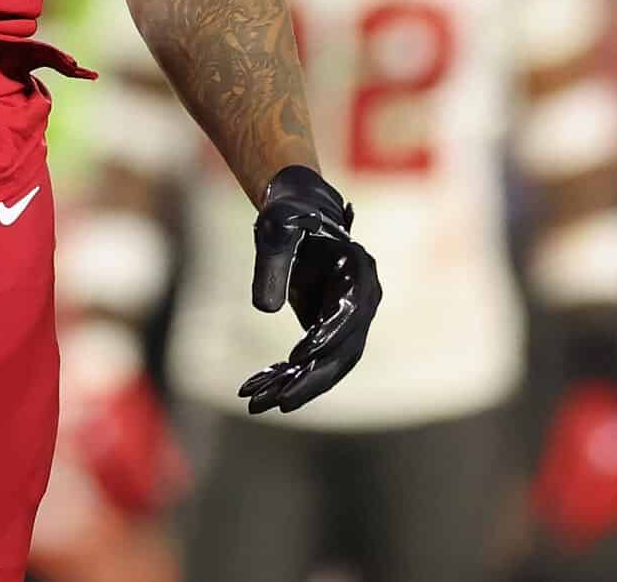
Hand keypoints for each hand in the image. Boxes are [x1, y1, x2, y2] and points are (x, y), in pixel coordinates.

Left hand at [240, 165, 380, 413]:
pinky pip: (311, 361)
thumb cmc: (288, 215)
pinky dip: (284, 375)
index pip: (351, 313)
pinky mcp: (328, 330)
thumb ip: (273, 262)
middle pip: (344, 351)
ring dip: (295, 386)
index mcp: (359, 272)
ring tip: (256, 403)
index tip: (299, 355)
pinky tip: (254, 388)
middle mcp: (362, 301)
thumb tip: (265, 309)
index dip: (328, 336)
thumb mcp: (277, 230)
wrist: (296, 213)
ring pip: (327, 364)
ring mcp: (347, 320)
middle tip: (278, 402)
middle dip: (311, 379)